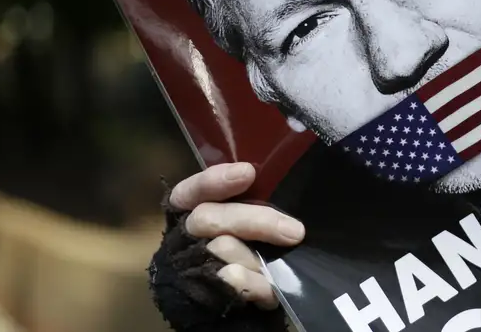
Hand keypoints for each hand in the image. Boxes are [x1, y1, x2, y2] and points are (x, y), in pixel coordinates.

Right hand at [170, 162, 305, 309]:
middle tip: (294, 231)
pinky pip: (231, 280)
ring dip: (256, 259)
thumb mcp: (246, 226)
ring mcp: (191, 265)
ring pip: (222, 248)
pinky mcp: (203, 293)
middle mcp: (186, 236)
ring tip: (275, 269)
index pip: (192, 190)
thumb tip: (282, 203)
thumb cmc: (248, 254)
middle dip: (257, 221)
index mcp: (193, 212)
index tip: (247, 172)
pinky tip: (269, 289)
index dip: (214, 180)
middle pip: (209, 217)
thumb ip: (252, 208)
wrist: (238, 308)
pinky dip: (256, 284)